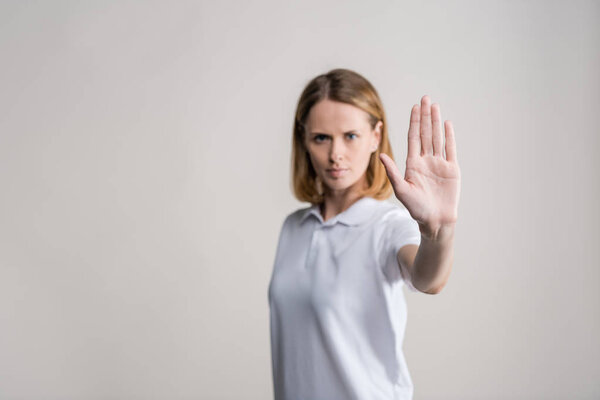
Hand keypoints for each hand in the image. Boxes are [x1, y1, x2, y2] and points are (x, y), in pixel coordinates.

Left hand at [379, 95, 460, 238]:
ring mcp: (439, 163)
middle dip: (425, 116)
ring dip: (436, 122)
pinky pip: (451, 149)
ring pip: (437, 138)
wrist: (435, 220)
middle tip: (425, 98)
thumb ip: (392, 172)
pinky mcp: (452, 169)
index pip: (414, 138)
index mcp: (413, 164)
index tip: (415, 107)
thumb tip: (381, 155)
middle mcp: (426, 160)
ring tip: (435, 106)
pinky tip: (447, 124)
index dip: (414, 122)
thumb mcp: (401, 190)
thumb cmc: (416, 208)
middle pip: (425, 133)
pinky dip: (449, 136)